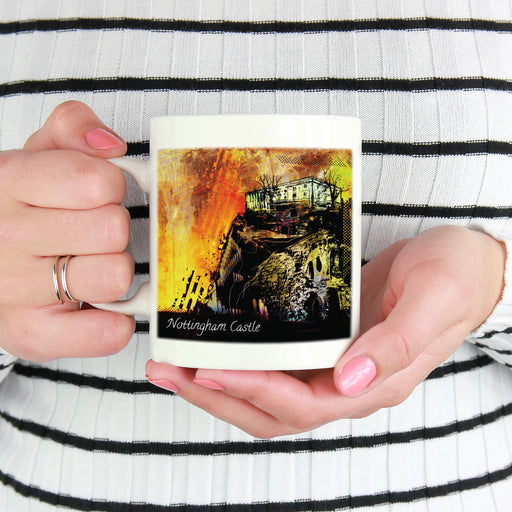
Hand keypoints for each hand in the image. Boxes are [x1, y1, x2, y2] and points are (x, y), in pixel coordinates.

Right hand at [0, 101, 134, 360]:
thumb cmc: (21, 208)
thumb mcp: (37, 154)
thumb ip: (73, 128)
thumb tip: (110, 144)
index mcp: (8, 182)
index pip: (96, 181)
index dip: (112, 185)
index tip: (99, 193)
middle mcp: (5, 238)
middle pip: (112, 228)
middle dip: (113, 228)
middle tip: (91, 233)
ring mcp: (14, 291)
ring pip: (116, 275)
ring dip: (115, 269)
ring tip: (90, 265)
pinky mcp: (33, 335)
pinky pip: (107, 332)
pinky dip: (115, 320)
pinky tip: (98, 304)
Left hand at [145, 226, 504, 437]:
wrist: (466, 265)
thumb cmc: (456, 277)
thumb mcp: (434, 299)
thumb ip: (396, 343)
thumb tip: (347, 382)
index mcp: (374, 381)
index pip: (302, 404)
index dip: (253, 392)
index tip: (208, 371)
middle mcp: (349, 384)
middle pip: (271, 410)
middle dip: (216, 396)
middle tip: (167, 370)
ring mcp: (335, 368)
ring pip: (266, 395)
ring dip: (218, 384)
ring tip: (173, 364)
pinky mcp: (326, 345)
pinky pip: (276, 367)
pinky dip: (240, 364)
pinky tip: (214, 346)